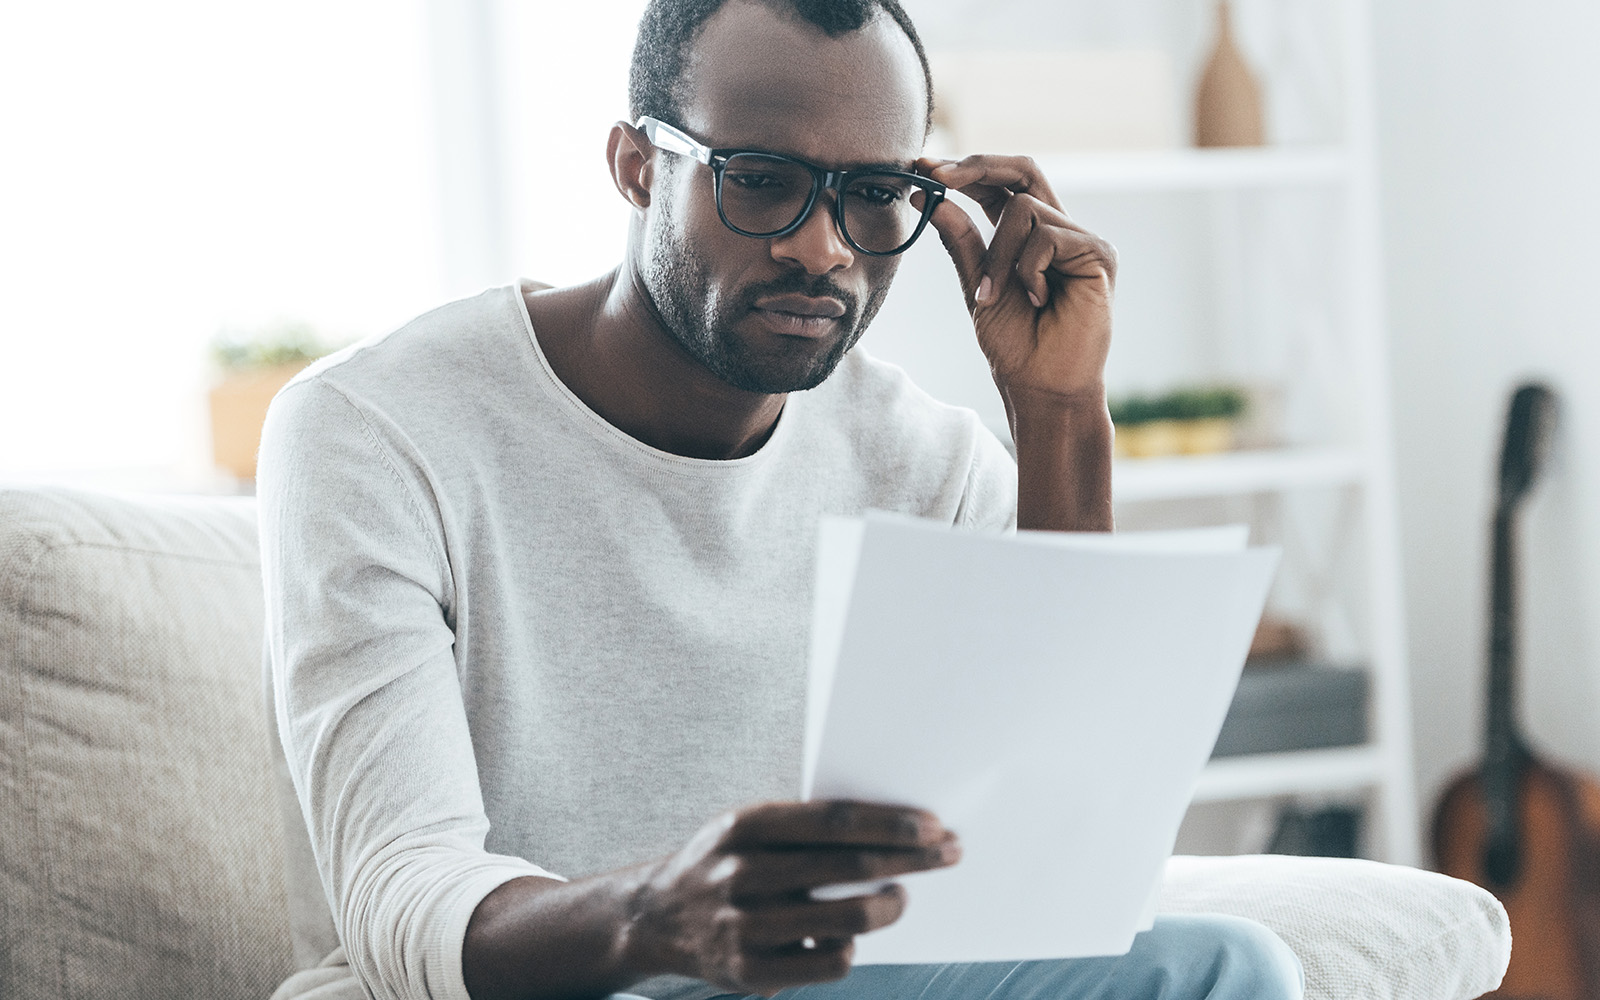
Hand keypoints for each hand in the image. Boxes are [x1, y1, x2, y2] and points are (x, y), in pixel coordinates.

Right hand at [620, 800, 960, 994]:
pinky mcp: (749, 971)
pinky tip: (849, 936)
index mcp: (745, 825)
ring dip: (889, 906)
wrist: (655, 917)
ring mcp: (744, 925)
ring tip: (899, 897)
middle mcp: (741, 872)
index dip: (889, 823)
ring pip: (848, 918)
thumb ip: (803, 827)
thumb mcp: (746, 827)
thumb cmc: (723, 862)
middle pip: (849, 865)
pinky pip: (830, 962)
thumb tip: (889, 828)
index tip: (932, 825)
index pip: (834, 820)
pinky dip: (850, 948)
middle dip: (911, 859)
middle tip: (948, 854)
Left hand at [918, 155, 1116, 403]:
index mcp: (1032, 237)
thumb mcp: (977, 286)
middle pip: (1023, 171)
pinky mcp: (1098, 253)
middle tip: (938, 174)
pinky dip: (1027, 270)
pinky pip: (1046, 236)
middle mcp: (1060, 231)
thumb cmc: (1016, 345)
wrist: (1041, 386)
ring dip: (997, 255)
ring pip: (1024, 209)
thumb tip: (930, 199)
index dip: (967, 171)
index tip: (924, 168)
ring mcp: (1082, 240)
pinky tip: (1038, 300)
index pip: (1003, 186)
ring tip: (997, 295)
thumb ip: (961, 242)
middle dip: (977, 167)